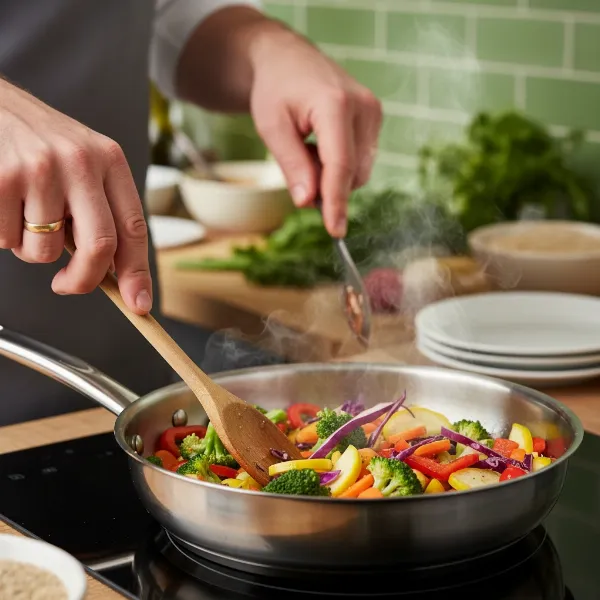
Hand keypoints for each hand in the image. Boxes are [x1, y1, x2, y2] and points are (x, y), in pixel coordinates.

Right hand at [0, 79, 151, 313]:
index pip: (133, 227)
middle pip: (99, 245)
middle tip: (67, 285)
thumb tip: (113, 275)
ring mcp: (40, 169)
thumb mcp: (84, 164)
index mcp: (109, 160)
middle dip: (84, 280)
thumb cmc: (42, 144)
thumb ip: (100, 211)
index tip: (139, 304)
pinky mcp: (2, 178)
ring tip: (25, 217)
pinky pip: (6, 239)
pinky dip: (4, 236)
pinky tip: (4, 206)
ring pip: (44, 250)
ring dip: (32, 250)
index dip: (138, 272)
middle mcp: (80, 162)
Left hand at [249, 28, 381, 237]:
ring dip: (333, 175)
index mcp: (335, 105)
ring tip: (309, 147)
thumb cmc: (276, 90)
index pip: (340, 166)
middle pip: (353, 173)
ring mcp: (374, 112)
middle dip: (327, 186)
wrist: (289, 59)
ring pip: (360, 171)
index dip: (336, 202)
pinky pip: (362, 160)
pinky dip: (341, 164)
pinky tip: (322, 145)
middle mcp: (363, 107)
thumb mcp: (271, 128)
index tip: (335, 231)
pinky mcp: (375, 118)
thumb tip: (308, 202)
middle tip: (298, 165)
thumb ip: (292, 166)